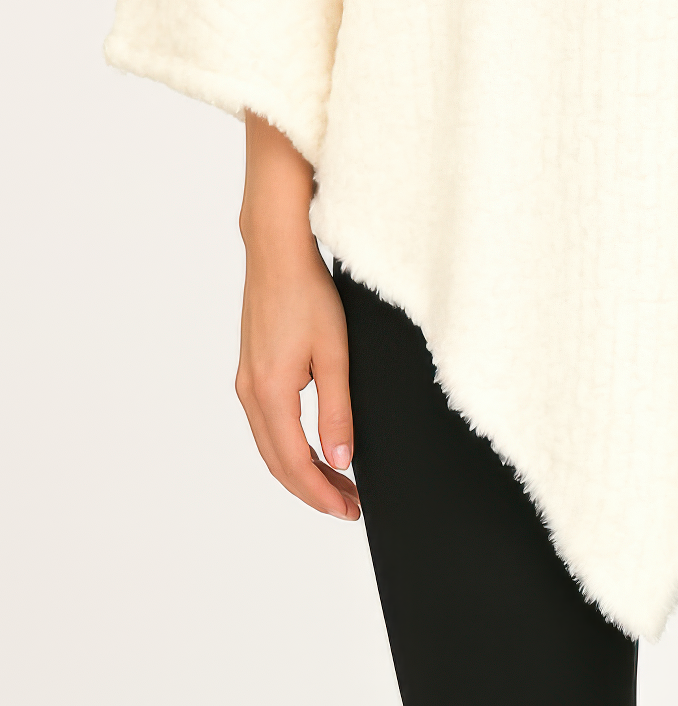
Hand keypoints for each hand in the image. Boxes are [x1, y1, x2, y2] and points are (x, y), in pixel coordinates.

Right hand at [234, 112, 359, 519]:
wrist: (276, 249)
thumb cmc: (308, 291)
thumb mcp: (335, 352)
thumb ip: (337, 409)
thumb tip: (341, 459)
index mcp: (270, 392)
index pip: (295, 464)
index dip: (322, 494)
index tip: (351, 509)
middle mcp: (250, 392)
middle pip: (278, 462)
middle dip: (312, 489)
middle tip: (348, 504)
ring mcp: (245, 380)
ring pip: (270, 445)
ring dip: (300, 469)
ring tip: (337, 481)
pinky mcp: (250, 367)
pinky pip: (266, 423)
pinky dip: (288, 445)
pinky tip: (312, 445)